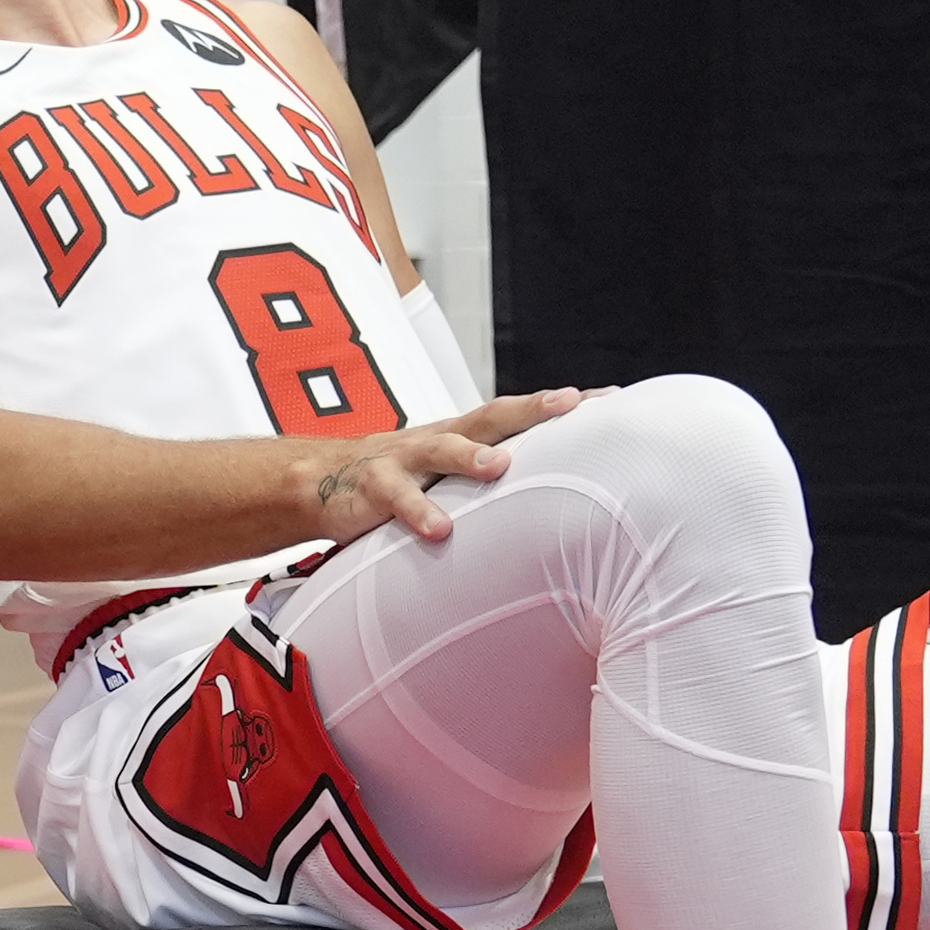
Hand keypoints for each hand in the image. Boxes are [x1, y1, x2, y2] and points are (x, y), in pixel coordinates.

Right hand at [308, 389, 589, 542]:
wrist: (316, 479)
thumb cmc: (400, 478)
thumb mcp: (449, 473)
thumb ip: (493, 478)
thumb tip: (557, 493)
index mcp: (463, 435)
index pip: (519, 414)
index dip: (562, 407)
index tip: (613, 399)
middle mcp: (439, 437)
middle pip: (490, 416)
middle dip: (531, 409)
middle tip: (570, 404)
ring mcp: (404, 459)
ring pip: (441, 450)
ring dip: (471, 457)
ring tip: (500, 466)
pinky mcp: (373, 487)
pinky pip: (397, 499)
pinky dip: (418, 512)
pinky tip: (440, 531)